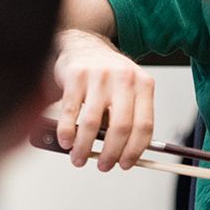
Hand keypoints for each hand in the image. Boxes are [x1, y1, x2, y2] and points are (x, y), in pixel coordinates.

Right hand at [52, 28, 155, 170]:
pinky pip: (70, 112)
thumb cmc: (106, 73)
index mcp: (143, 84)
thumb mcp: (127, 89)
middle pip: (120, 127)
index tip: (125, 164)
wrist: (83, 44)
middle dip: (110, 153)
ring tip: (79, 157)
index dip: (134, 150)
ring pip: (92, 123)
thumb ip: (129, 116)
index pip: (144, 126)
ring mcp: (98, 75)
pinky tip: (66, 141)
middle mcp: (123, 78)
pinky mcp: (74, 75)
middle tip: (103, 165)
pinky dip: (66, 132)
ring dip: (84, 147)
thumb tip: (123, 153)